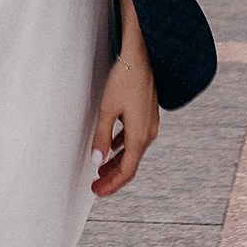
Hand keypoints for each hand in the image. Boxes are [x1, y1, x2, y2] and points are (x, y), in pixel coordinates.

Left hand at [91, 40, 158, 197]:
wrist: (141, 55)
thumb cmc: (125, 79)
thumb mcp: (108, 109)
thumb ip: (102, 137)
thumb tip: (97, 161)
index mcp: (139, 135)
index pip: (127, 170)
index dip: (112, 184)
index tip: (98, 191)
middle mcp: (148, 133)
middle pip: (131, 164)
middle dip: (113, 177)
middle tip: (97, 186)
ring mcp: (150, 124)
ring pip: (133, 152)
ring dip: (117, 163)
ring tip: (101, 170)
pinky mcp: (147, 115)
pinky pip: (135, 139)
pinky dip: (123, 148)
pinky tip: (113, 147)